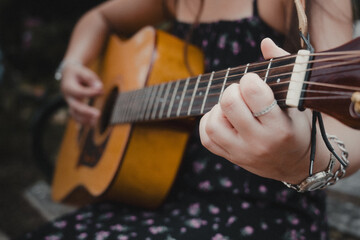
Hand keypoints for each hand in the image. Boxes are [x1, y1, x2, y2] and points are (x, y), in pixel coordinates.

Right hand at [60, 61, 102, 125]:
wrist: (68, 74)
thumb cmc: (78, 73)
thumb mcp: (84, 71)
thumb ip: (91, 79)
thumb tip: (99, 88)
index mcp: (68, 86)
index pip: (79, 92)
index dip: (90, 92)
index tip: (101, 91)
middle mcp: (68, 97)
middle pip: (75, 106)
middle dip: (87, 112)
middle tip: (98, 115)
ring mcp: (70, 103)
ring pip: (75, 114)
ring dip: (85, 120)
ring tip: (96, 123)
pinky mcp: (74, 107)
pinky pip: (77, 116)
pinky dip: (83, 122)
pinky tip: (92, 126)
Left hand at [199, 38, 314, 183]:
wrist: (294, 165)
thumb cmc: (296, 128)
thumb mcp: (296, 101)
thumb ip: (282, 68)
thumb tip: (265, 42)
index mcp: (279, 127)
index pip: (253, 94)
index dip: (249, 80)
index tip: (253, 81)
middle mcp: (258, 142)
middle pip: (229, 105)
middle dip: (232, 91)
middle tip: (240, 92)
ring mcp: (241, 153)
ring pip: (213, 124)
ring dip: (218, 109)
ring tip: (231, 108)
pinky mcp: (230, 157)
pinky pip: (207, 138)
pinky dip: (208, 122)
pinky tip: (222, 118)